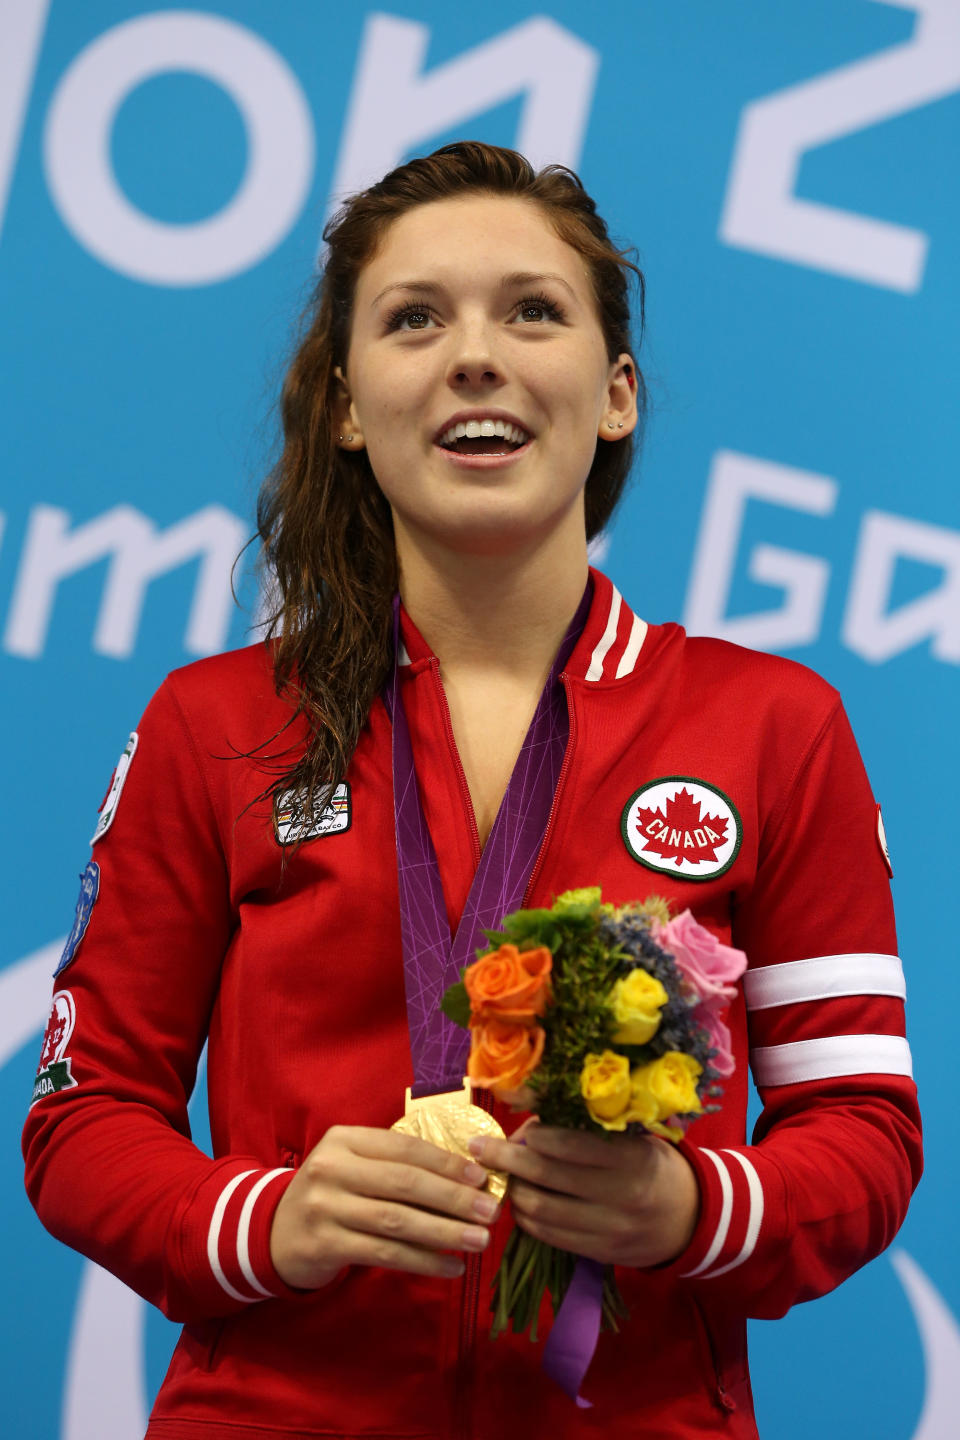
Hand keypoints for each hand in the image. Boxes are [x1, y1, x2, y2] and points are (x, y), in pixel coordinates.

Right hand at [270, 1125, 500, 1289]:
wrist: (273, 1232)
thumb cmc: (331, 1194)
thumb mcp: (353, 1166)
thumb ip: (395, 1165)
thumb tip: (465, 1176)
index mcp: (345, 1139)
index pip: (405, 1148)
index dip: (446, 1163)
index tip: (481, 1177)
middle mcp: (332, 1168)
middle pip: (404, 1183)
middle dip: (454, 1197)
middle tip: (491, 1211)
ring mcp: (325, 1206)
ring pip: (397, 1220)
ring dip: (444, 1232)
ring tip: (479, 1240)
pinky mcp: (324, 1244)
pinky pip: (384, 1253)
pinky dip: (422, 1260)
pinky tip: (450, 1266)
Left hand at [469, 1120, 699, 1268]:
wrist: (691, 1218)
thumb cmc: (654, 1165)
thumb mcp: (634, 1138)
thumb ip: (590, 1131)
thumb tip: (533, 1121)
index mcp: (631, 1159)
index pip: (570, 1145)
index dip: (533, 1136)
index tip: (512, 1128)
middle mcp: (620, 1196)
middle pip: (547, 1177)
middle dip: (507, 1160)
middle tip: (481, 1149)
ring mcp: (609, 1229)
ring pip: (542, 1211)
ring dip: (514, 1192)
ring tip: (503, 1176)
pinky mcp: (600, 1253)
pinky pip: (551, 1237)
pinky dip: (528, 1219)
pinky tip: (520, 1203)